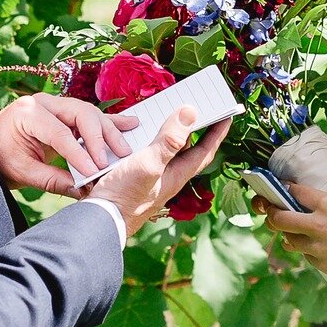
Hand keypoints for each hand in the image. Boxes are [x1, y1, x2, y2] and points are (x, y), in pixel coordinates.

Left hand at [0, 95, 136, 196]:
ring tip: (124, 150)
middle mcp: (44, 103)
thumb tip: (82, 190)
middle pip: (82, 114)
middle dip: (99, 139)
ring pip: (90, 114)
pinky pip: (90, 117)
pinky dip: (110, 122)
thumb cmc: (0, 157)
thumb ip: (52, 180)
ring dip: (109, 132)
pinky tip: (131, 124)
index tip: (94, 172)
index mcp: (29, 113)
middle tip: (112, 161)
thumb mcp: (21, 172)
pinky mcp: (65, 113)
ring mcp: (56, 105)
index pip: (60, 133)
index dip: (80, 153)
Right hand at [88, 107, 232, 235]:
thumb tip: (191, 113)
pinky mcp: (134, 175)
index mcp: (177, 174)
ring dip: (169, 131)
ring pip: (166, 149)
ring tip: (169, 111)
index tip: (228, 115)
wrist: (99, 219)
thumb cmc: (125, 197)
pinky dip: (148, 138)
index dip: (218, 133)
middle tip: (200, 107)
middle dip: (195, 128)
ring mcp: (151, 176)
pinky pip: (147, 152)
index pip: (205, 151)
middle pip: (187, 148)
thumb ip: (169, 140)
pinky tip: (138, 131)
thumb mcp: (149, 164)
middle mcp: (167, 175)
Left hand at [261, 171, 326, 285]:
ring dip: (288, 236)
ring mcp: (319, 248)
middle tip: (273, 213)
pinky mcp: (324, 266)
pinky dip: (307, 252)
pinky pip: (306, 257)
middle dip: (272, 215)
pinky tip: (314, 249)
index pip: (296, 193)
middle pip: (280, 219)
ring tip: (293, 233)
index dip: (286, 189)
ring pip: (289, 241)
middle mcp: (319, 225)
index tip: (282, 190)